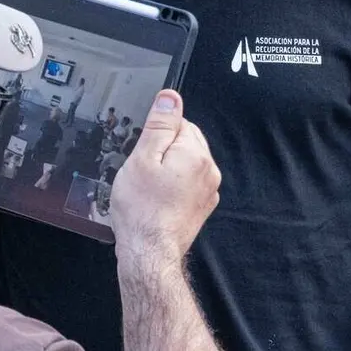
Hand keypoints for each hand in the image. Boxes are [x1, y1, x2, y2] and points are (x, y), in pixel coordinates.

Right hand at [109, 90, 220, 261]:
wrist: (149, 253)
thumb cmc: (142, 210)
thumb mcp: (142, 159)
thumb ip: (159, 125)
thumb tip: (171, 97)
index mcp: (195, 154)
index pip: (178, 123)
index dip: (155, 136)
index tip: (143, 154)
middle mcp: (209, 170)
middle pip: (185, 141)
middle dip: (163, 151)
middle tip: (143, 172)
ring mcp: (208, 190)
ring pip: (185, 163)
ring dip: (167, 169)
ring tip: (148, 189)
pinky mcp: (202, 206)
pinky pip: (187, 183)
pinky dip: (173, 186)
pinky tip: (156, 200)